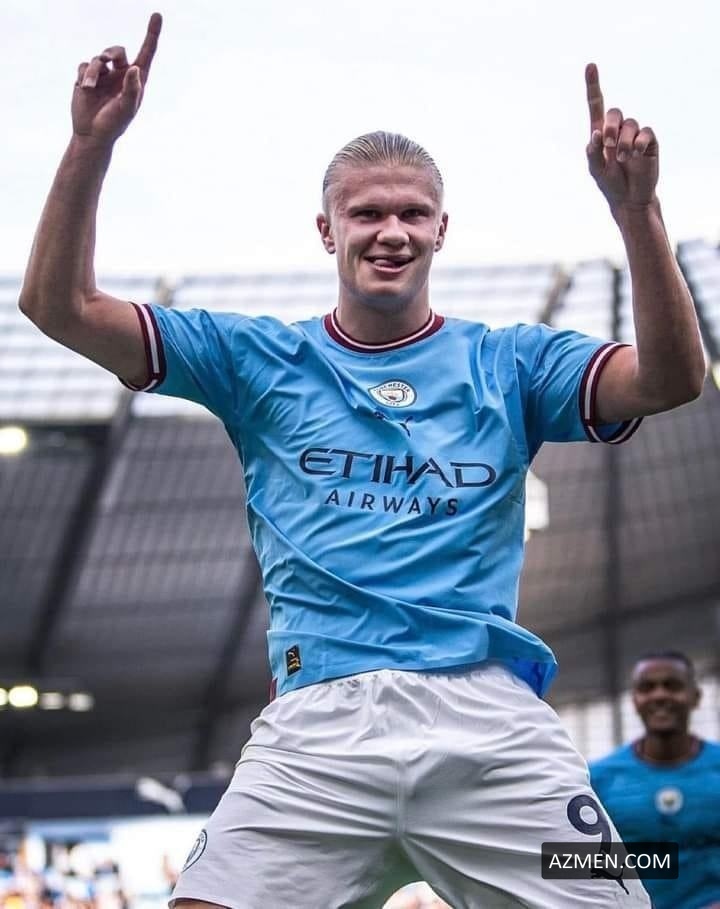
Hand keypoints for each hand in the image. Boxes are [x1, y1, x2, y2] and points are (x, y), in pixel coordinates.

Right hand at [71, 13, 161, 145]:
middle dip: (111, 52)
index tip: (157, 15)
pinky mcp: (87, 78)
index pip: (146, 53)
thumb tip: (136, 68)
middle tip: (108, 61)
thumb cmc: (114, 125)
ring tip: (90, 87)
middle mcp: (121, 75)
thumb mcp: (126, 109)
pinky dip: (84, 75)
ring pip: (98, 58)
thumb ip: (132, 89)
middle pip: (117, 50)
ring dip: (93, 70)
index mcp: (136, 81)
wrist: (91, 134)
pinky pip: (84, 66)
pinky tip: (85, 89)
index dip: (152, 34)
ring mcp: (104, 76)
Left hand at [585, 63, 657, 213]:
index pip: (596, 106)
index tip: (590, 66)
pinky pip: (645, 133)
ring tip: (623, 159)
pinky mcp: (649, 141)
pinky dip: (638, 143)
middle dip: (610, 127)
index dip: (593, 85)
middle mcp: (618, 130)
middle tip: (608, 146)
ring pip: (630, 124)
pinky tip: (636, 155)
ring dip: (623, 142)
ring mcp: (634, 134)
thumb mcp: (595, 170)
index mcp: (601, 133)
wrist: (630, 199)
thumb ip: (592, 153)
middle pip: (614, 112)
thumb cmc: (610, 184)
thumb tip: (596, 133)